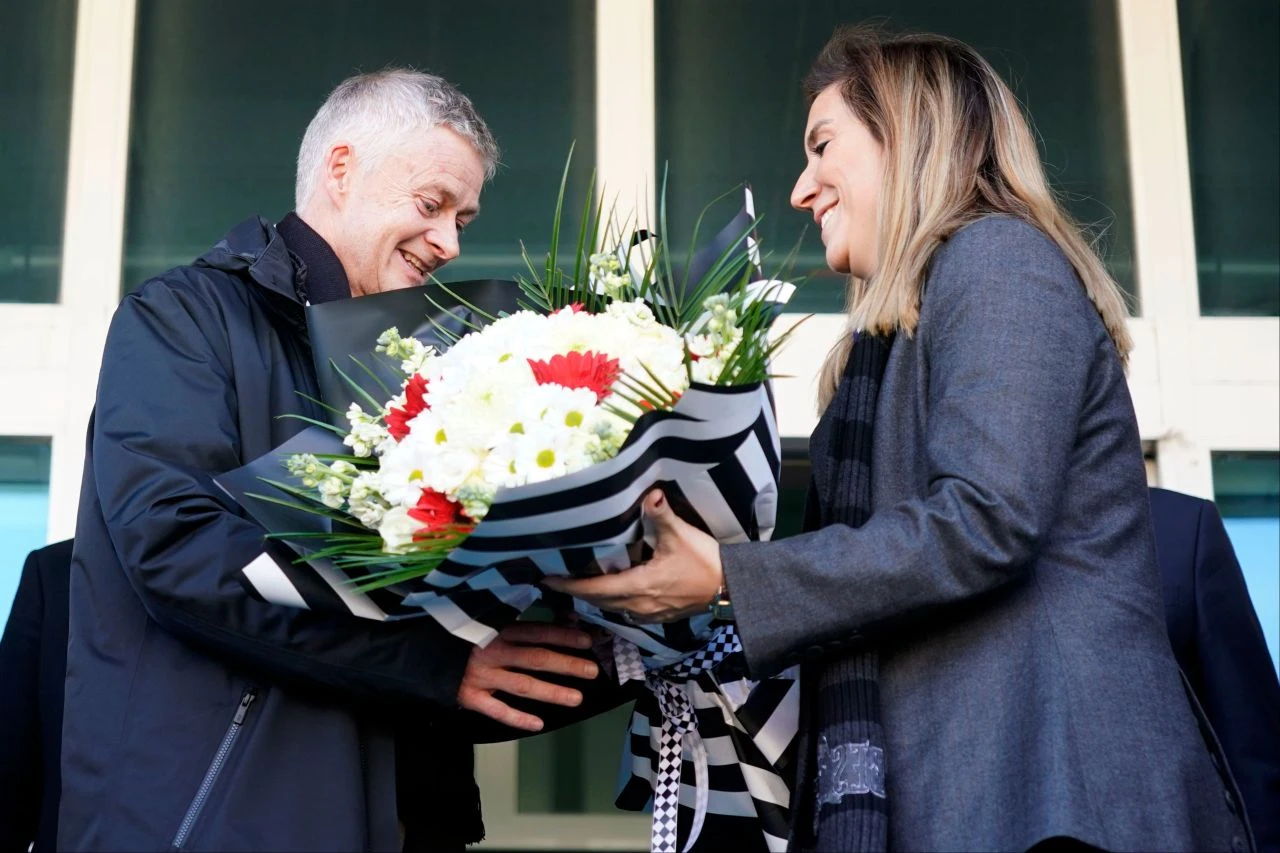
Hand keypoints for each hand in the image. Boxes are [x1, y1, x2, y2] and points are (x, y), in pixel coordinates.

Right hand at [458, 622, 599, 731]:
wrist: (420, 651)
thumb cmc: (462, 635)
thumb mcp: (490, 622)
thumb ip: (524, 624)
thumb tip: (565, 618)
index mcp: (497, 629)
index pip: (537, 632)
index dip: (563, 635)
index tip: (587, 641)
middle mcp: (492, 651)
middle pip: (535, 658)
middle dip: (566, 665)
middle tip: (592, 671)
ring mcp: (481, 675)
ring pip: (522, 685)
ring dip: (551, 692)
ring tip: (576, 698)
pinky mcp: (468, 696)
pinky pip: (496, 710)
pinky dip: (517, 718)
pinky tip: (538, 724)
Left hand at [543, 489, 722, 623]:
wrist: (731, 588)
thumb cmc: (705, 562)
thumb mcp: (681, 535)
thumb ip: (662, 515)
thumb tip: (650, 494)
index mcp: (639, 585)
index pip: (595, 588)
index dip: (569, 585)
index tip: (546, 580)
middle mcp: (639, 604)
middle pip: (598, 601)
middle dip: (575, 592)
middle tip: (555, 581)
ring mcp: (650, 613)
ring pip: (611, 608)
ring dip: (593, 598)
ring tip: (578, 586)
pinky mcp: (660, 615)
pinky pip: (627, 612)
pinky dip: (612, 603)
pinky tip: (612, 593)